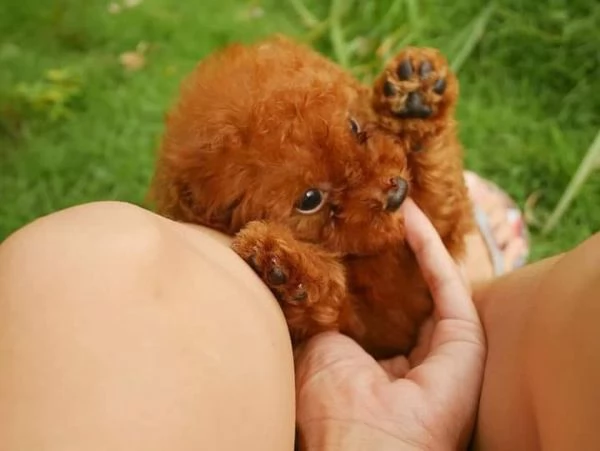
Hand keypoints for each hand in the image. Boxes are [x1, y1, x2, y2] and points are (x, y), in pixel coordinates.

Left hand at [294, 199, 485, 450]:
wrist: (364, 445)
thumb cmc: (333, 406)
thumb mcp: (317, 349)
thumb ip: (326, 317)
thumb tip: (310, 284)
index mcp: (384, 368)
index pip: (383, 312)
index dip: (373, 273)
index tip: (356, 236)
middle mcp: (419, 360)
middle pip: (413, 293)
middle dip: (398, 251)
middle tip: (381, 209)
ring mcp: (446, 350)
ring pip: (434, 282)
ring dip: (417, 241)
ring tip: (397, 201)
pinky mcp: (466, 339)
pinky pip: (447, 283)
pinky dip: (429, 247)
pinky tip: (410, 215)